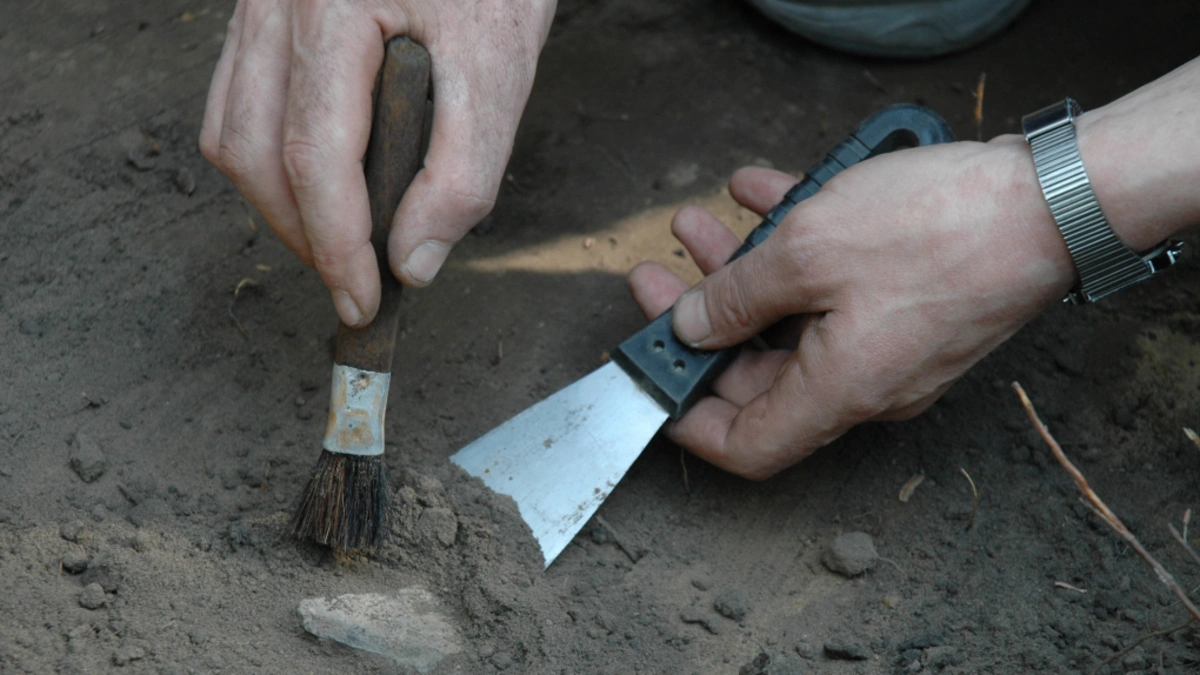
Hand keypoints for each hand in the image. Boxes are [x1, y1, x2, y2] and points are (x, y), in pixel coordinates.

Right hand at [200, 0, 555, 325]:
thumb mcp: (501, 63)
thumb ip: (464, 170)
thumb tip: (414, 262)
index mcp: (333, 7)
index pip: (316, 157)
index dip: (337, 246)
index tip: (364, 304)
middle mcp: (278, 3)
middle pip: (255, 153)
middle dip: (304, 235)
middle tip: (356, 284)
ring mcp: (261, 5)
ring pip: (234, 132)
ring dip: (280, 205)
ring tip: (339, 244)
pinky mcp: (265, 13)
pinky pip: (240, 101)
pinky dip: (271, 159)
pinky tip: (319, 185)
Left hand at [628, 139, 1076, 479]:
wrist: (1055, 200)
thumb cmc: (938, 231)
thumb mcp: (807, 252)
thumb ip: (736, 295)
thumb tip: (690, 326)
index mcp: (837, 393)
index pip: (744, 445)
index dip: (686, 421)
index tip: (649, 377)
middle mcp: (864, 385)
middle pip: (758, 372)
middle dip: (700, 320)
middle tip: (660, 274)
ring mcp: (891, 347)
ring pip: (792, 322)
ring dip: (741, 274)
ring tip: (701, 223)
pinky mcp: (912, 308)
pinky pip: (835, 289)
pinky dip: (794, 247)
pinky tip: (762, 193)